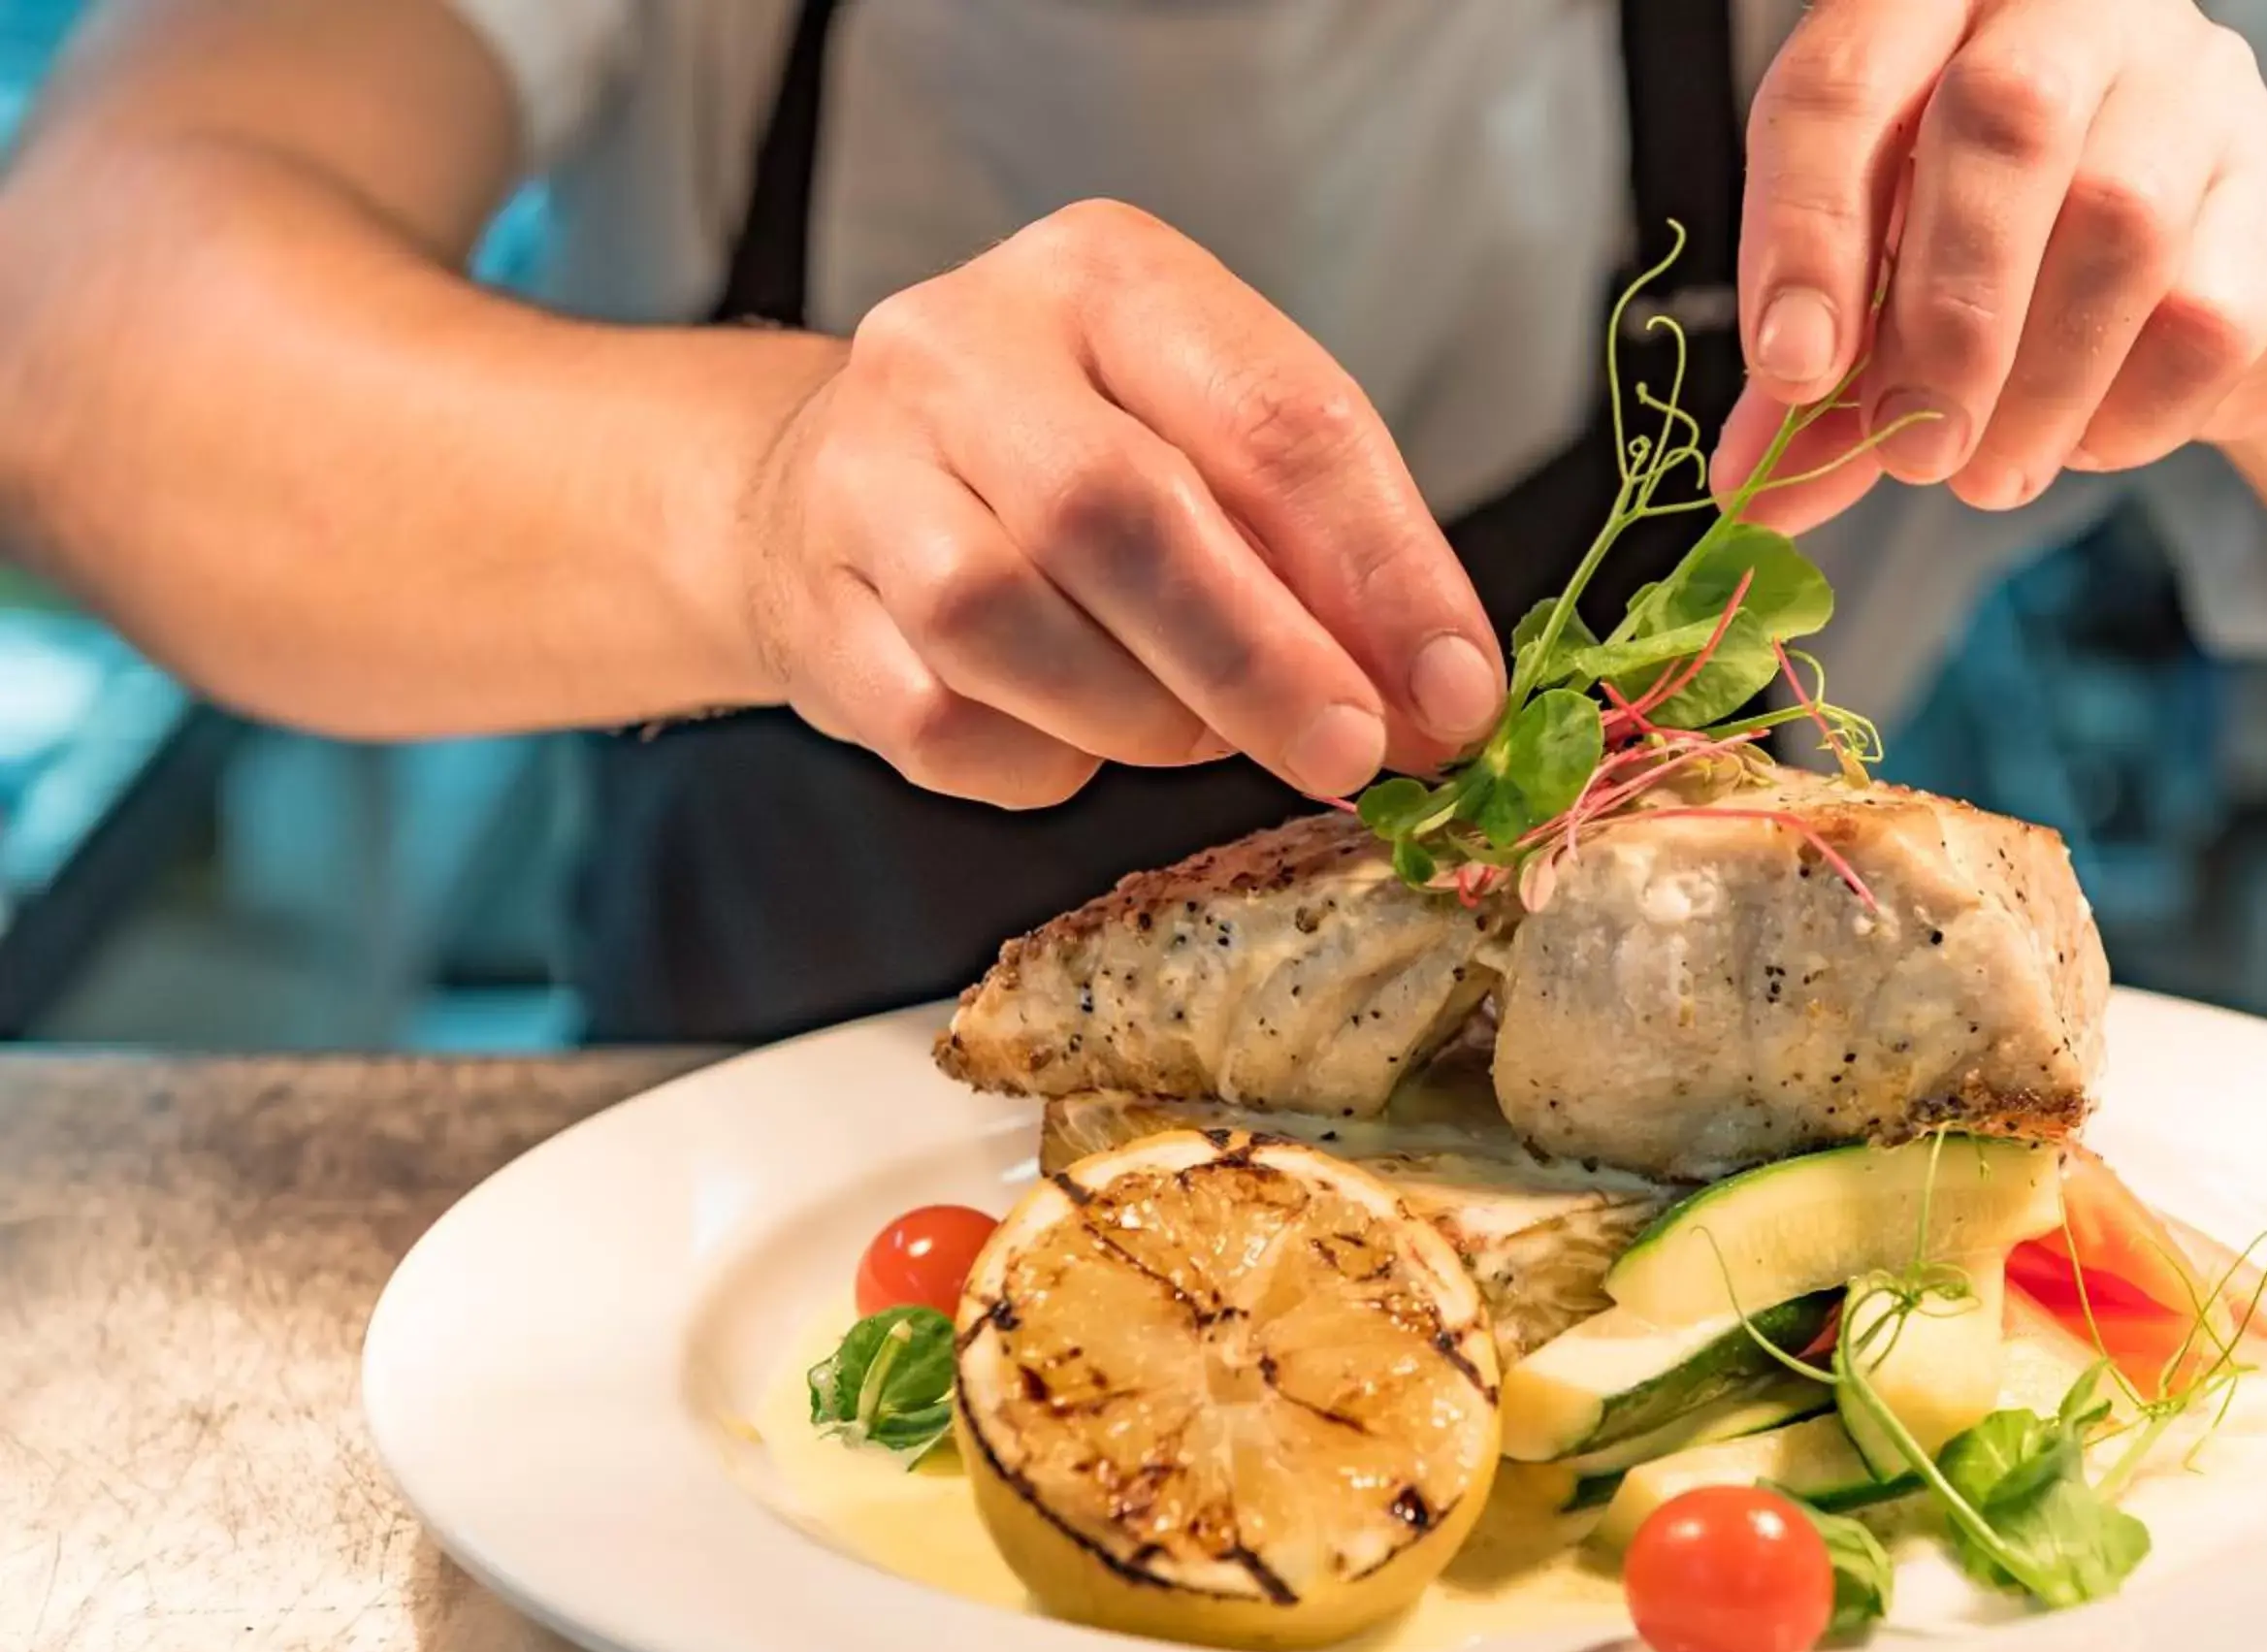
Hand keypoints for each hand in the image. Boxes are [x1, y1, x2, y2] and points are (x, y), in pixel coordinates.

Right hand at [738, 200, 1502, 806]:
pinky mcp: (809, 605)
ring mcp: (864, 472)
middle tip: (1353, 752)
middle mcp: (963, 347)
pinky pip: (941, 725)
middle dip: (1262, 659)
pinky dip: (1038, 762)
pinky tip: (1070, 739)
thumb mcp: (1212, 451)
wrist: (826, 489)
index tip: (1456, 690)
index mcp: (1107, 275)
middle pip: (1124, 511)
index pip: (1273, 416)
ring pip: (1007, 622)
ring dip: (1142, 716)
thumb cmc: (1075, 469)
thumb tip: (1444, 703)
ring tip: (1195, 732)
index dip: (1383, 570)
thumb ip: (1326, 556)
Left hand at [1719, 0, 2266, 528]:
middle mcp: (2075, 14)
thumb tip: (1754, 490)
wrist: (2231, 278)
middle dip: (1943, 317)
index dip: (1804, 233)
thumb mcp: (1893, 294)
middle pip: (2005, 122)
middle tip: (1910, 446)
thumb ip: (1820, 382)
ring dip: (2033, 388)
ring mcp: (2197, 90)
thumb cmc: (2023, 260)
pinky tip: (2083, 438)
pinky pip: (2202, 314)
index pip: (1844, 86)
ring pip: (2116, 226)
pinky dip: (2123, 411)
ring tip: (1985, 471)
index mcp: (1937, 12)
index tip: (1791, 370)